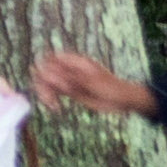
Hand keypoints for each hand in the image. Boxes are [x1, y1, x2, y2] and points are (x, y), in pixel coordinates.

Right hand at [32, 50, 156, 116]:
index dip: (44, 67)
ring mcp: (70, 80)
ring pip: (48, 83)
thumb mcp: (90, 83)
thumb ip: (68, 79)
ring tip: (52, 106)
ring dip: (45, 93)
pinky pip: (54, 92)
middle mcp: (70, 69)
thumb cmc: (111, 88)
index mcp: (76, 61)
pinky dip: (51, 99)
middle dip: (43, 84)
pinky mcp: (70, 91)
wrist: (123, 101)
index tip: (44, 81)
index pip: (51, 58)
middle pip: (46, 71)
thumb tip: (46, 75)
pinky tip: (56, 108)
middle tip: (46, 98)